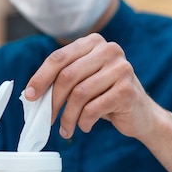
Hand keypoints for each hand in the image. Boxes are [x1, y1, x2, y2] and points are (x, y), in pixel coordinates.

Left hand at [24, 33, 152, 139]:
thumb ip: (62, 80)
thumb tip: (32, 94)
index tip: (30, 96)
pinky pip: (93, 109)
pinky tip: (84, 127)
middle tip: (48, 118)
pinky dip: (83, 122)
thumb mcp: (84, 82)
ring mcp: (121, 68)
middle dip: (53, 101)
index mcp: (93, 43)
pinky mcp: (127, 90)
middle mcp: (109, 50)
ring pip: (79, 94)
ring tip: (66, 129)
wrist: (141, 114)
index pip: (59, 58)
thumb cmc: (105, 96)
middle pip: (67, 76)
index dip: (41, 78)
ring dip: (68, 117)